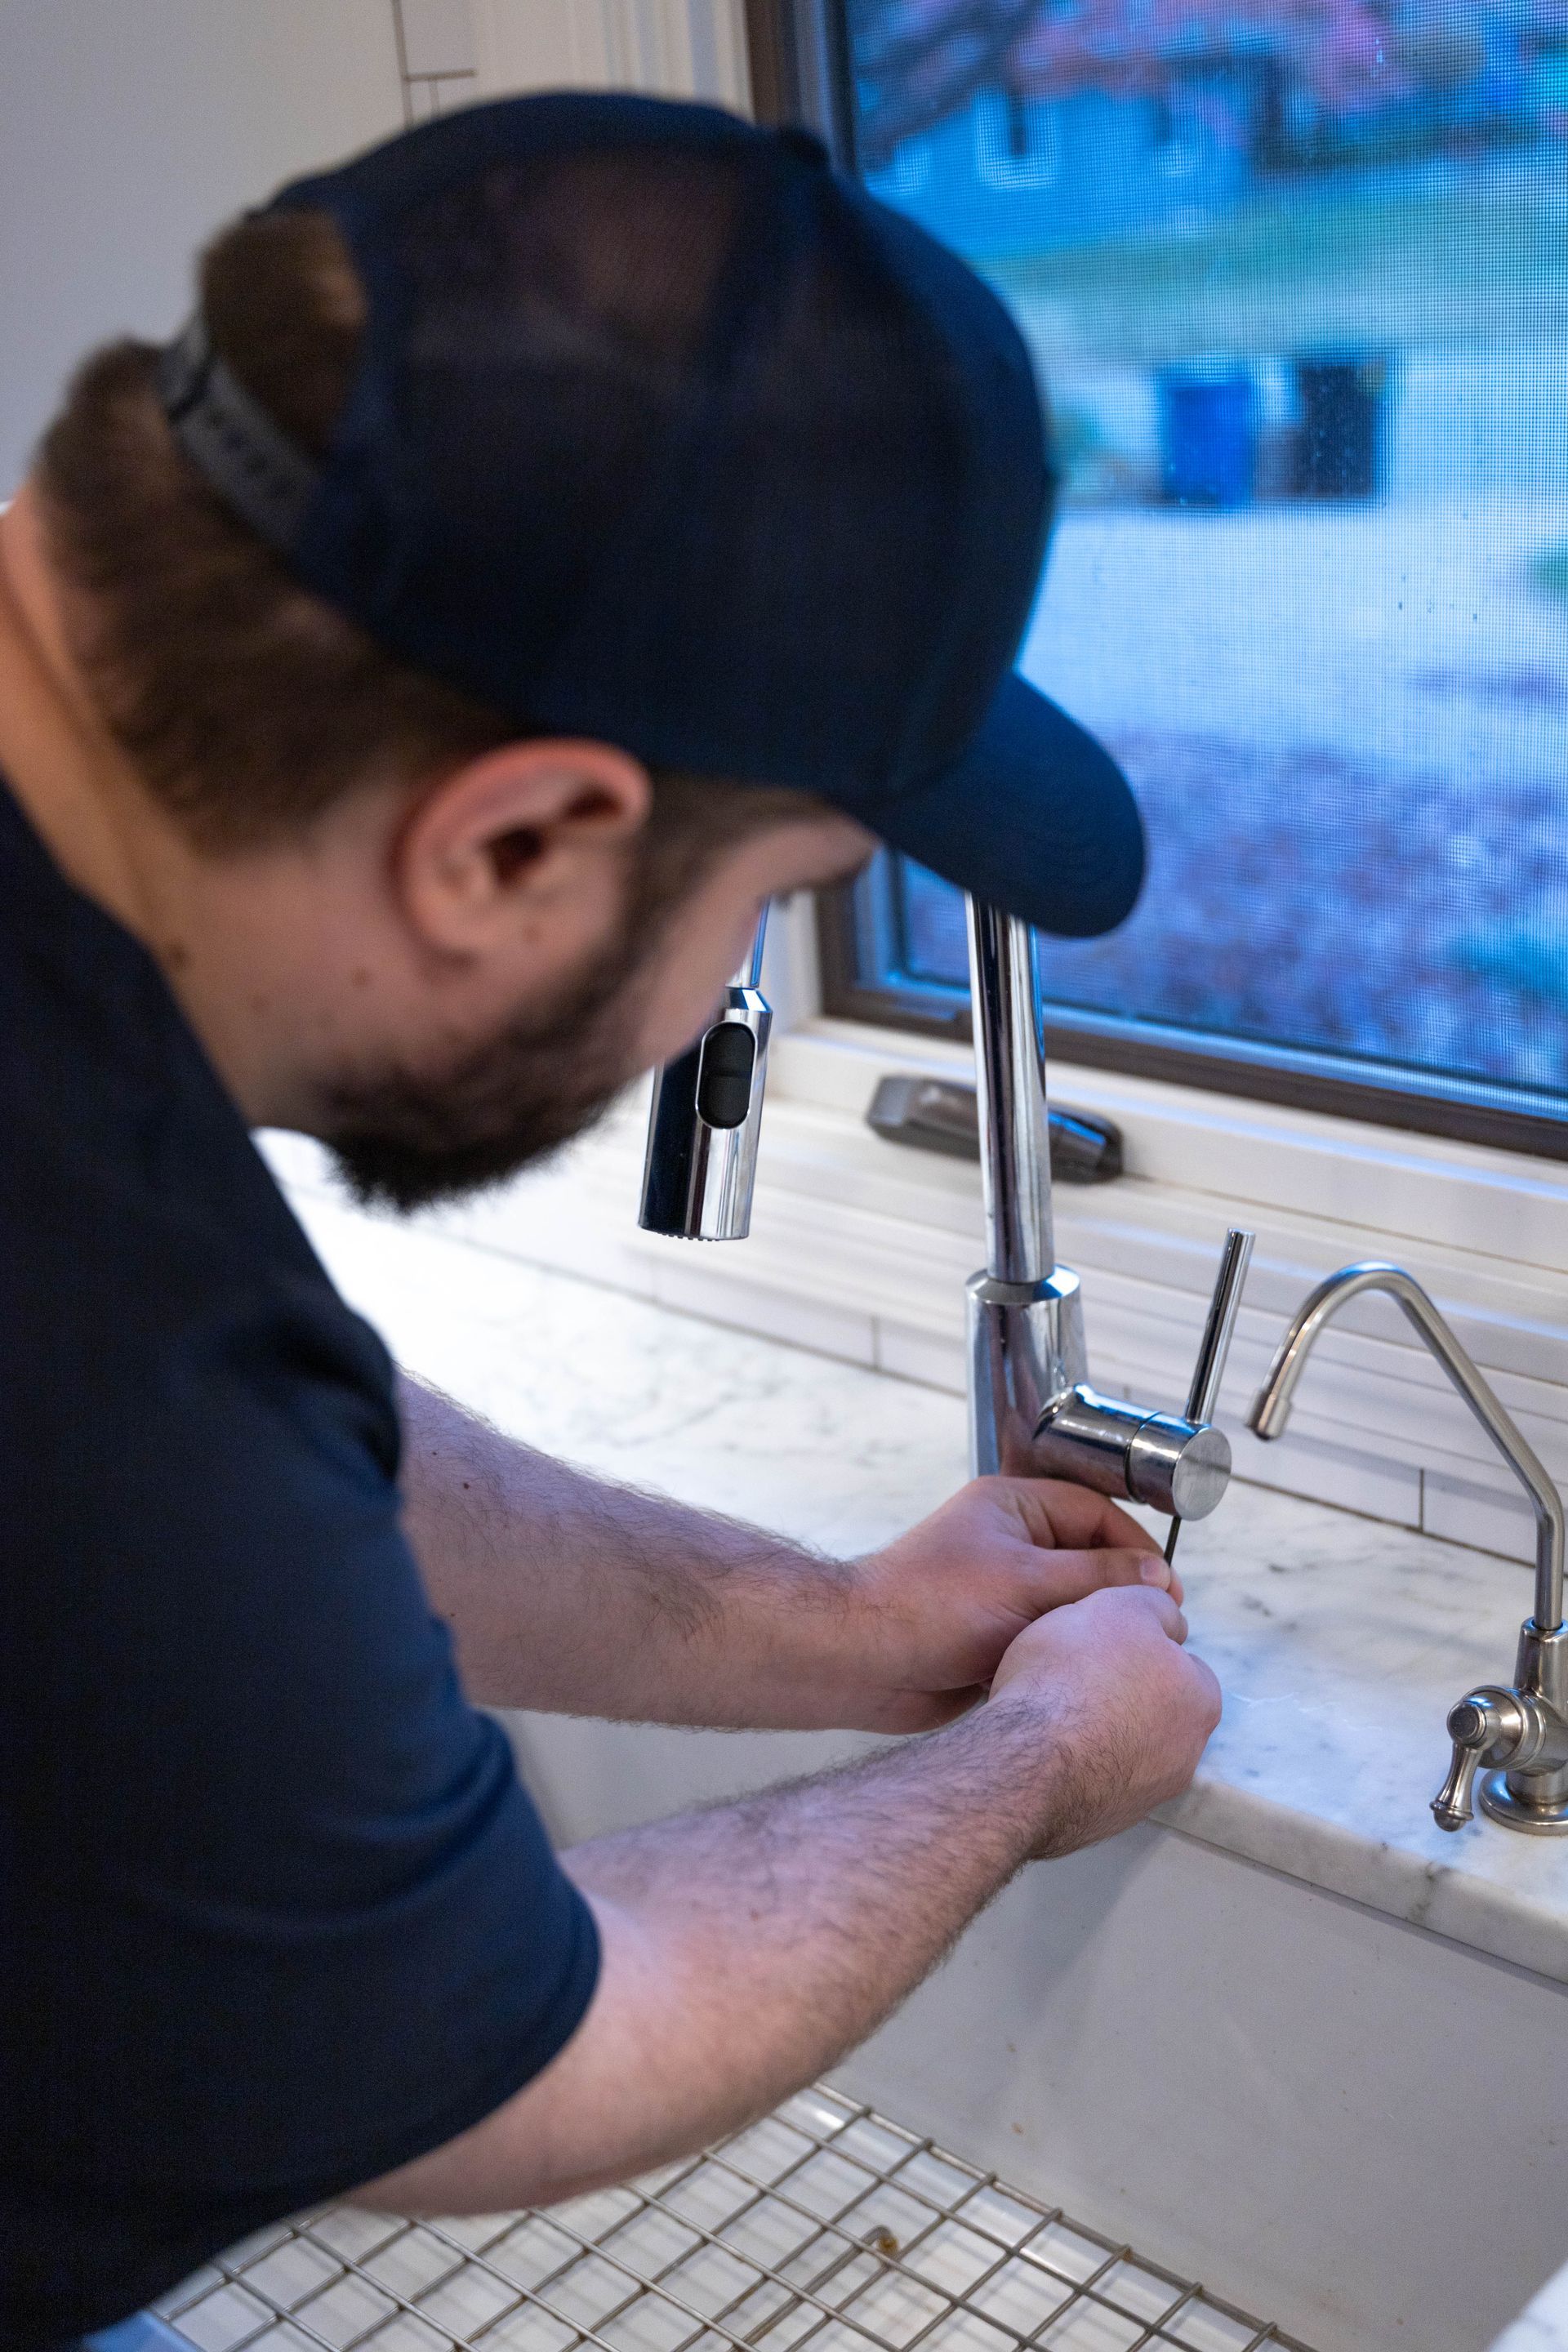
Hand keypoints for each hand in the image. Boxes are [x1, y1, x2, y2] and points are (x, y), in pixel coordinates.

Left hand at [848, 1477, 1179, 1734]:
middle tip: (1156, 1626)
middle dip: (1117, 1593)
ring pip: (1067, 1604)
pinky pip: (1045, 1638)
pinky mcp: (992, 1635)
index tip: (1166, 1587)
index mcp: (1012, 1508)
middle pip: (1085, 1559)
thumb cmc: (930, 1607)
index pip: (1092, 1512)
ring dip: (1090, 1629)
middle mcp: (1007, 1543)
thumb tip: (1155, 1577)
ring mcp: (999, 1590)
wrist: (864, 1662)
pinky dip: (1064, 1654)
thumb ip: (1097, 1578)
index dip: (1133, 1548)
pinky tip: (1085, 1677)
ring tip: (1126, 1655)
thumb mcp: (1027, 1583)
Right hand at [988, 1585, 1221, 1856]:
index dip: (1138, 1644)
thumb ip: (1152, 1604)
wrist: (1024, 1764)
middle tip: (1071, 1671)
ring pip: (1121, 1745)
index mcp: (1199, 1701)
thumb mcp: (1119, 1606)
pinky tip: (1039, 1745)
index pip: (1180, 1663)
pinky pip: (1090, 1777)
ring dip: (1095, 1729)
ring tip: (1048, 1710)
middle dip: (1118, 1690)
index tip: (1100, 1640)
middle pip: (1152, 1707)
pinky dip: (1072, 1761)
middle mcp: (1184, 1755)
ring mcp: (1143, 1795)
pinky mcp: (1102, 1819)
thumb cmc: (1075, 1677)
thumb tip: (1165, 1618)